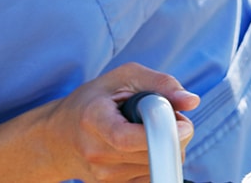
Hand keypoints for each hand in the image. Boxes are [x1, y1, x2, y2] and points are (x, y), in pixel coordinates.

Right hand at [40, 63, 200, 181]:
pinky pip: (152, 177)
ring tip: (147, 131)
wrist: (59, 138)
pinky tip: (142, 148)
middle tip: (166, 118)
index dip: (161, 133)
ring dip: (166, 148)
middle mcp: (96, 152)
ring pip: (159, 166)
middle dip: (173, 134)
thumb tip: (191, 101)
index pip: (127, 138)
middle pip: (153, 153)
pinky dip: (156, 161)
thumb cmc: (93, 101)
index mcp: (93, 119)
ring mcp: (103, 176)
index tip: (182, 124)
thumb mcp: (122, 78)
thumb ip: (160, 83)